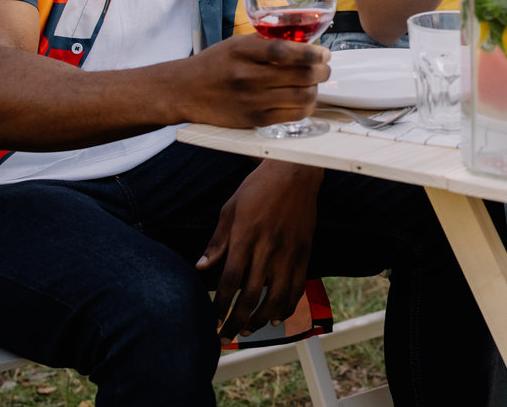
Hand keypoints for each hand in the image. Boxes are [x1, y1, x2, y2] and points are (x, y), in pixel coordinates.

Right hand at [178, 35, 328, 128]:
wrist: (185, 91)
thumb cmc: (214, 65)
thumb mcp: (236, 44)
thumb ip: (267, 42)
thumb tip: (304, 41)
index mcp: (243, 51)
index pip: (286, 51)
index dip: (313, 53)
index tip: (324, 53)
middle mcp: (247, 76)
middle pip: (301, 75)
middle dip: (322, 71)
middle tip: (324, 68)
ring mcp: (252, 101)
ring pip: (302, 97)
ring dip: (316, 89)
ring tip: (315, 83)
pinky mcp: (254, 120)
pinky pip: (293, 116)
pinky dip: (307, 106)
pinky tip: (305, 99)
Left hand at [196, 160, 322, 338]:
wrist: (295, 172)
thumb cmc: (258, 189)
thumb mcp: (230, 210)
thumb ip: (217, 242)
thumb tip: (201, 267)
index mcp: (246, 238)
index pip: (230, 281)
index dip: (220, 305)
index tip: (212, 319)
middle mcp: (268, 248)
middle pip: (251, 295)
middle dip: (236, 320)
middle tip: (226, 335)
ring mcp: (289, 251)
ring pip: (276, 296)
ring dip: (261, 318)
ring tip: (250, 329)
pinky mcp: (305, 251)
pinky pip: (298, 286)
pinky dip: (288, 306)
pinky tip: (277, 316)